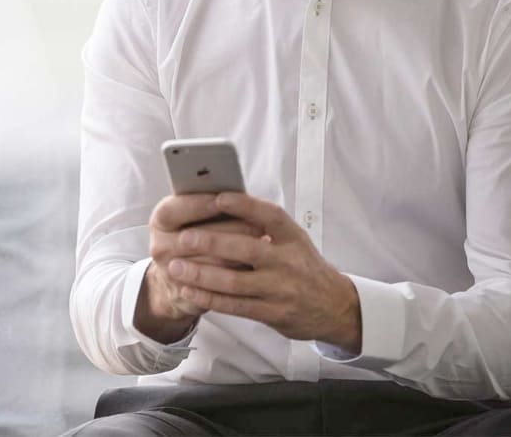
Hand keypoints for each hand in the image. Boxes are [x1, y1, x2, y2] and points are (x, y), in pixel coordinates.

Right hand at [133, 192, 263, 342]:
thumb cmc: (195, 234)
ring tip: (264, 245)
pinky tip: (256, 267)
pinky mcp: (188, 295)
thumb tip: (235, 191)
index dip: (199, 204)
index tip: (223, 199)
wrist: (176, 279)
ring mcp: (173, 273)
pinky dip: (239, 275)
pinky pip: (218, 287)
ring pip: (212, 263)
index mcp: (161, 221)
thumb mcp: (193, 214)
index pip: (175, 210)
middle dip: (231, 230)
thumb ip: (210, 202)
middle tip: (259, 225)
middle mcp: (161, 246)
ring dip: (241, 254)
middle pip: (197, 237)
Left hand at [164, 192, 361, 353]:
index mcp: (293, 237)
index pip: (270, 216)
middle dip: (211, 243)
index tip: (218, 197)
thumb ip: (264, 225)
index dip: (244, 205)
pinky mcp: (273, 313)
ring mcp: (281, 289)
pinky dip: (209, 298)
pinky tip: (190, 290)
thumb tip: (224, 200)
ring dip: (201, 274)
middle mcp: (288, 262)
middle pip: (246, 249)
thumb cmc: (303, 266)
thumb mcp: (294, 240)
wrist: (334, 306)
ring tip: (176, 267)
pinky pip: (235, 306)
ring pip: (235, 282)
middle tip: (184, 237)